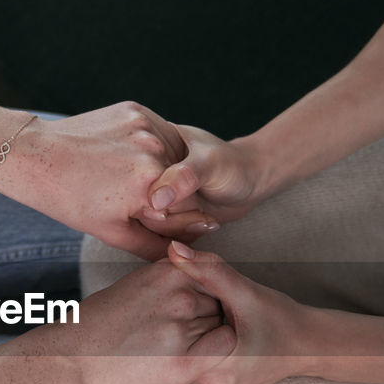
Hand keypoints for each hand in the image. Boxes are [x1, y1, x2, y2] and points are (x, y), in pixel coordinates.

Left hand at [0, 103, 221, 260]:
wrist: (35, 156)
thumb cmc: (69, 199)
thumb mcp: (112, 233)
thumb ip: (153, 246)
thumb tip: (182, 251)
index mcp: (149, 185)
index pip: (190, 208)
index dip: (175, 218)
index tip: (151, 216)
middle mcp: (153, 152)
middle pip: (182, 182)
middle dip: (166, 194)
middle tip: (128, 194)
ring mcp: (145, 127)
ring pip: (172, 156)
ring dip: (160, 168)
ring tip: (123, 174)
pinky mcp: (136, 111)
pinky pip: (157, 134)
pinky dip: (146, 147)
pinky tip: (120, 155)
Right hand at [27, 259, 235, 383]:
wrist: (72, 361)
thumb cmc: (97, 325)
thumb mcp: (133, 285)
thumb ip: (167, 281)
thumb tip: (194, 280)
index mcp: (167, 272)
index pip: (212, 275)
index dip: (206, 293)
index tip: (196, 307)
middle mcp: (179, 296)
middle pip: (218, 301)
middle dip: (207, 315)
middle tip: (182, 332)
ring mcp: (183, 328)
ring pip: (221, 324)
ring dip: (208, 336)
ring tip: (179, 347)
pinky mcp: (184, 362)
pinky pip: (225, 347)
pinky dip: (218, 352)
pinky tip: (197, 357)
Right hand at [139, 125, 271, 227]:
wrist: (250, 181)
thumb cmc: (233, 165)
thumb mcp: (210, 164)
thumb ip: (184, 177)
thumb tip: (155, 199)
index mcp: (150, 148)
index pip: (133, 182)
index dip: (152, 199)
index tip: (177, 202)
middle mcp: (147, 174)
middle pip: (138, 207)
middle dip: (171, 217)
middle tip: (199, 208)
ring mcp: (156, 195)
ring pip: (148, 225)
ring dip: (179, 227)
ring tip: (203, 215)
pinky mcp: (165, 214)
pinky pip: (160, 234)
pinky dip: (181, 235)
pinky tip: (199, 224)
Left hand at [164, 241, 319, 383]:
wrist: (306, 347)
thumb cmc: (279, 318)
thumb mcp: (246, 292)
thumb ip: (209, 270)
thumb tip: (173, 248)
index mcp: (215, 370)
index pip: (176, 331)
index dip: (186, 308)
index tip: (210, 303)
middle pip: (177, 345)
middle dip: (189, 322)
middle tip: (218, 313)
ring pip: (182, 354)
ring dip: (193, 335)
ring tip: (220, 325)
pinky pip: (192, 363)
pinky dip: (198, 348)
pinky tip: (216, 336)